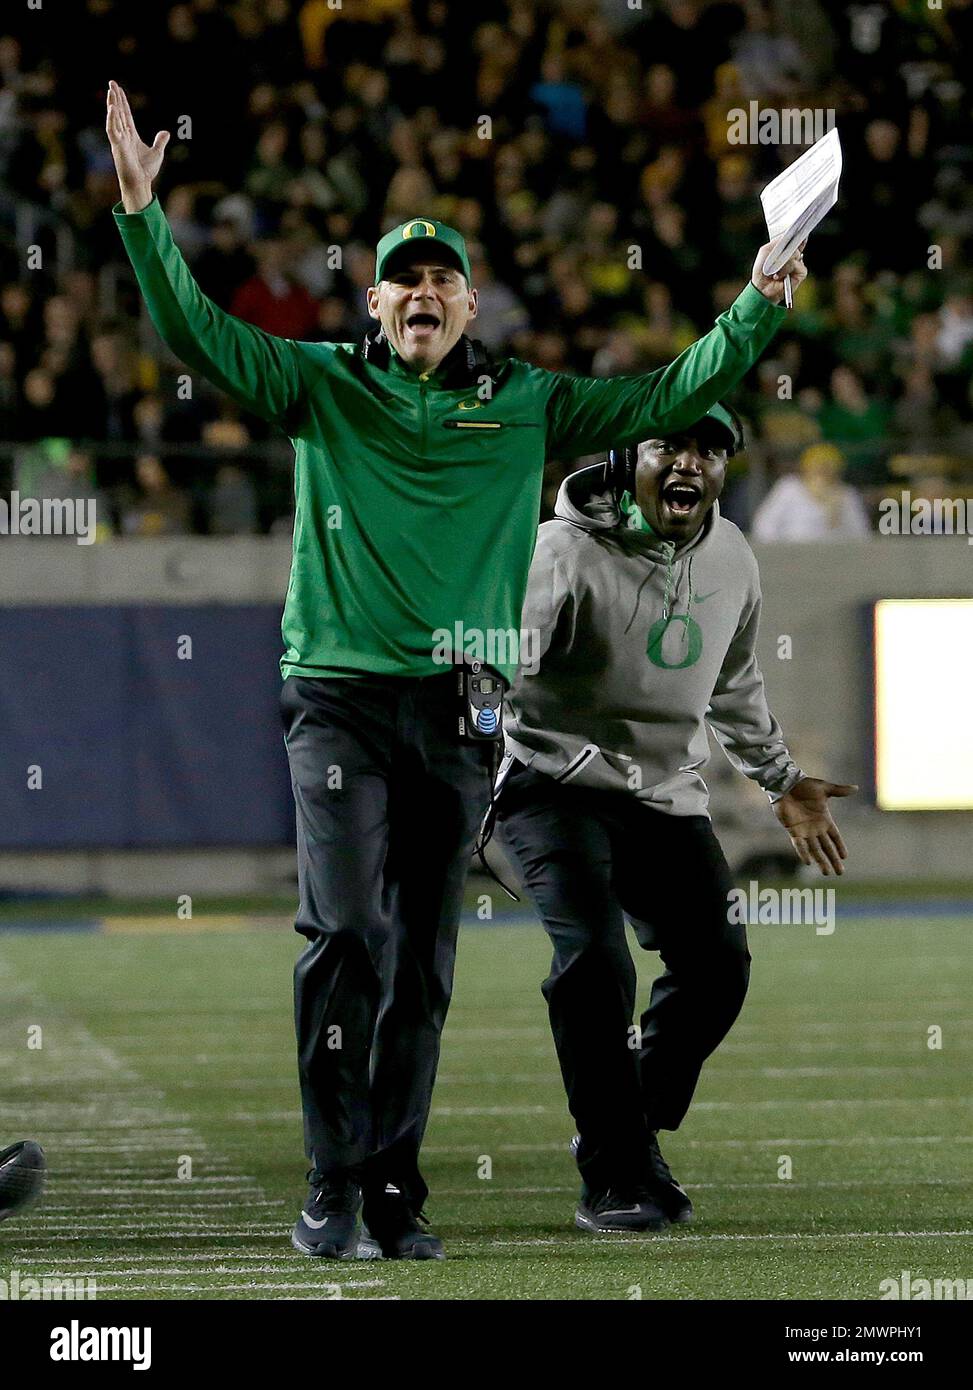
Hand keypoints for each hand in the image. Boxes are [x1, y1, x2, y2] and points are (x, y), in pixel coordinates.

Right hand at [105, 80, 169, 212]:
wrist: (141, 183)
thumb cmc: (145, 170)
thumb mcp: (157, 153)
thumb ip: (160, 141)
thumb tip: (166, 132)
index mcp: (131, 135)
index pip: (126, 114)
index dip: (122, 101)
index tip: (118, 89)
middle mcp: (123, 135)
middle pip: (118, 112)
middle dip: (115, 98)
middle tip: (111, 83)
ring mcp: (119, 140)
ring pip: (114, 118)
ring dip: (112, 104)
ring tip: (110, 91)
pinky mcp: (117, 146)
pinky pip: (112, 130)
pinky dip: (112, 119)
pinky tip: (112, 108)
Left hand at [751, 238, 807, 303]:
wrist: (762, 288)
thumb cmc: (762, 271)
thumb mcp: (765, 251)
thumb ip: (776, 242)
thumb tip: (787, 236)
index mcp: (787, 248)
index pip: (796, 237)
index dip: (798, 232)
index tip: (800, 226)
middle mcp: (795, 254)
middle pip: (796, 243)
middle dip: (786, 248)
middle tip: (776, 256)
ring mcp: (799, 263)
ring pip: (795, 254)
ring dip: (782, 262)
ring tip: (774, 271)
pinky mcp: (801, 272)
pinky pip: (796, 265)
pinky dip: (786, 270)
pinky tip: (779, 276)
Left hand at [773, 776, 856, 875]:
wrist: (786, 783)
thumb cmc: (805, 785)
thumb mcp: (825, 788)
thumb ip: (839, 791)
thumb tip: (856, 788)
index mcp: (825, 819)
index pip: (835, 837)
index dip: (840, 846)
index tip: (845, 857)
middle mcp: (815, 828)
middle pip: (826, 847)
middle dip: (833, 860)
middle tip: (840, 872)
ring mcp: (804, 830)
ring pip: (814, 849)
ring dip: (820, 861)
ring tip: (826, 873)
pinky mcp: (793, 830)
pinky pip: (799, 844)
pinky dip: (803, 852)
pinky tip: (808, 862)